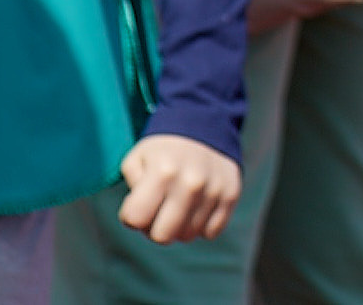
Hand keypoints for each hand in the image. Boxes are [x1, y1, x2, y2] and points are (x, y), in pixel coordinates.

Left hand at [117, 135, 238, 244]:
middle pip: (162, 237)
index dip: (131, 216)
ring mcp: (214, 191)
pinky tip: (196, 206)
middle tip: (158, 210)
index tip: (138, 203)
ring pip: (187, 236)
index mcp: (163, 173)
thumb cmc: (163, 150)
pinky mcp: (231, 196)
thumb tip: (141, 217)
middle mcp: (191, 184)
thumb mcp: (136, 159)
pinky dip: (201, 225)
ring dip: (179, 226)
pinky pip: (210, 232)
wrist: (205, 125)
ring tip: (178, 205)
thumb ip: (131, 189)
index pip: (135, 220)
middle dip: (154, 228)